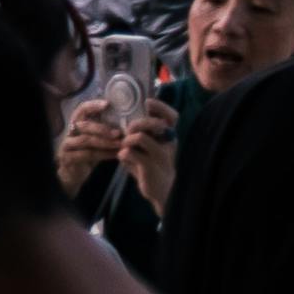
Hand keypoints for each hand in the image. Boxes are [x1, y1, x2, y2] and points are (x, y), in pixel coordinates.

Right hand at [55, 91, 126, 177]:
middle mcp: (70, 131)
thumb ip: (109, 127)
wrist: (75, 173)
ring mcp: (66, 145)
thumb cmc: (91, 151)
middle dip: (103, 128)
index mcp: (78, 122)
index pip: (82, 109)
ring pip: (86, 140)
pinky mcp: (67, 158)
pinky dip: (103, 154)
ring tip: (121, 144)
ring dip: (105, 142)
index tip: (108, 104)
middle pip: (85, 125)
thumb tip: (133, 117)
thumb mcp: (99, 138)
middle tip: (119, 133)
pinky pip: (86, 155)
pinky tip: (116, 154)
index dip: (93, 105)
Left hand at [119, 98, 180, 212]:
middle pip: (154, 123)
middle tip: (128, 129)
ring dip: (126, 139)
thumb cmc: (154, 165)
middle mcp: (169, 144)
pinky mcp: (149, 167)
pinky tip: (122, 158)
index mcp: (170, 137)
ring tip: (124, 145)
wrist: (164, 191)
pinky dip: (122, 154)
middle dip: (136, 123)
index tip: (147, 103)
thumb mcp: (153, 148)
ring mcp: (160, 156)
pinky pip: (129, 153)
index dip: (160, 107)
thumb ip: (143, 135)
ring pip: (139, 137)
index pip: (171, 116)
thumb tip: (126, 120)